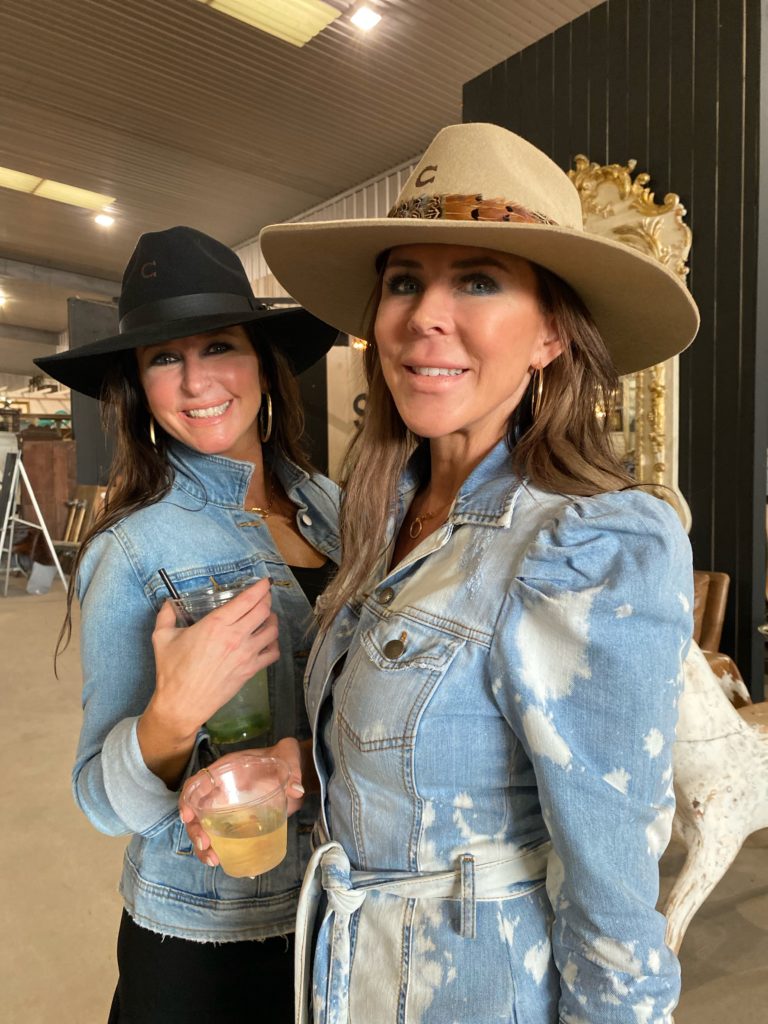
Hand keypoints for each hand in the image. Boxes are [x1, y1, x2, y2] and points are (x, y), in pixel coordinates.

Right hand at [148, 578, 278, 740]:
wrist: (182, 703)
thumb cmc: (172, 671)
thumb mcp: (162, 638)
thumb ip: (166, 616)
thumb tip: (168, 603)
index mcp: (216, 624)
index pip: (247, 600)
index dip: (259, 588)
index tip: (264, 582)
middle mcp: (235, 637)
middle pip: (263, 611)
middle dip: (267, 600)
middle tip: (264, 597)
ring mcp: (245, 655)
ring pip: (272, 630)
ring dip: (272, 620)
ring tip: (267, 617)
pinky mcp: (250, 671)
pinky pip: (272, 653)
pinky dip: (274, 644)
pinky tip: (267, 640)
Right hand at [179, 739, 306, 866]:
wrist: (296, 773)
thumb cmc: (285, 759)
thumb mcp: (288, 756)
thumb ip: (291, 768)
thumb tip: (296, 789)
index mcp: (227, 770)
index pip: (198, 782)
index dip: (188, 798)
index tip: (188, 816)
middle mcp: (223, 790)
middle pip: (197, 811)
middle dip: (195, 831)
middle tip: (206, 846)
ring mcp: (229, 808)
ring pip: (206, 828)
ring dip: (204, 847)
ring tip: (214, 860)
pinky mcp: (239, 823)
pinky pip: (224, 838)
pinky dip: (221, 852)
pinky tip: (227, 864)